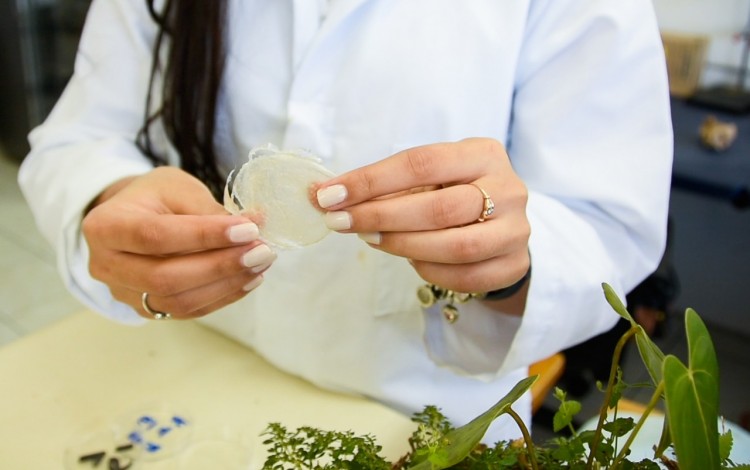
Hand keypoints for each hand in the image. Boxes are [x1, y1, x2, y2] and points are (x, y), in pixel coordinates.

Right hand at [82, 167, 275, 319]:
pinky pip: (187, 310)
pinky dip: (223, 296)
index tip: (248, 230)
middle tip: (262, 251)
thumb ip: (210, 209)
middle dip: (220, 266)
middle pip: (165, 277)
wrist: (133, 217)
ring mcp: (124, 293)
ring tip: (261, 264)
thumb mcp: (177, 188)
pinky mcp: (146, 308)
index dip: (204, 236)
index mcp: (105, 226)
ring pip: (177, 300)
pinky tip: (249, 279)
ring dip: (226, 284)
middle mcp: (107, 265)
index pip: (155, 236)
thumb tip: (257, 223)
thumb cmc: (155, 197)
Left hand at [316, 138, 529, 295]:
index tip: (329, 195)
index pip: (422, 163)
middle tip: (340, 222)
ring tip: (369, 239)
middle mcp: (508, 189)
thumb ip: (381, 184)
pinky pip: (464, 276)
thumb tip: (319, 194)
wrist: (502, 224)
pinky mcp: (513, 265)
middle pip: (438, 208)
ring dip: (401, 244)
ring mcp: (516, 231)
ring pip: (454, 246)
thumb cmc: (453, 192)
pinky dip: (428, 270)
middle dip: (380, 216)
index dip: (371, 180)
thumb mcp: (428, 177)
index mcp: (484, 153)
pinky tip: (408, 259)